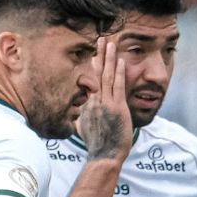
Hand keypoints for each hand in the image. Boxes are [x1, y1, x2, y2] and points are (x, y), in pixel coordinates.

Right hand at [78, 37, 130, 162]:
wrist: (103, 156)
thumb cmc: (96, 146)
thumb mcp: (83, 128)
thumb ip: (81, 117)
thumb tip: (76, 115)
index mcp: (87, 104)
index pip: (90, 80)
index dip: (94, 65)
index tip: (95, 52)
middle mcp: (94, 101)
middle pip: (96, 73)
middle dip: (99, 55)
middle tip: (101, 39)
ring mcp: (105, 103)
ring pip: (106, 76)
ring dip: (109, 58)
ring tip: (110, 43)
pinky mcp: (117, 108)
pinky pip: (117, 86)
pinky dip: (118, 72)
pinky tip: (120, 61)